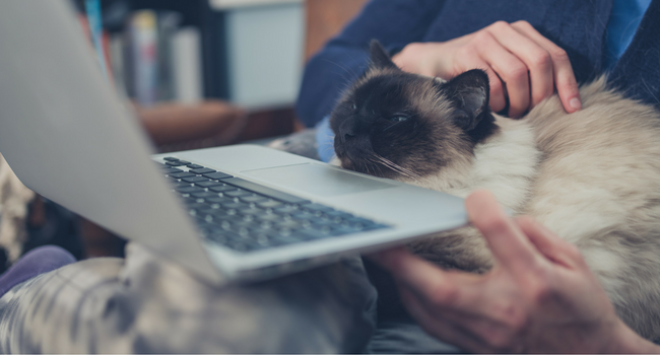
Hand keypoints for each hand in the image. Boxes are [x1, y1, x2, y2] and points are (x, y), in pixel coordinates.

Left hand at [371, 190, 657, 352]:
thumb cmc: (580, 307)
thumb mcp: (574, 261)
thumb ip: (535, 235)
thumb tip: (498, 217)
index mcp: (537, 282)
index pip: (503, 239)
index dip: (485, 212)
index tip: (473, 197)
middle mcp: (507, 311)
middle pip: (443, 288)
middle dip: (403, 263)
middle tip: (378, 240)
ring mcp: (488, 335)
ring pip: (430, 311)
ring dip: (402, 282)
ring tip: (386, 257)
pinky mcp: (477, 348)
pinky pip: (434, 326)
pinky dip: (414, 303)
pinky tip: (407, 286)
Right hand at [392, 21, 580, 117]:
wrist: (432, 64)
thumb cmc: (475, 72)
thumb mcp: (506, 68)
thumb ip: (531, 75)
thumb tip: (563, 104)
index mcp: (521, 32)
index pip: (555, 55)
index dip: (567, 83)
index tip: (572, 109)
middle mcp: (505, 30)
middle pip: (540, 61)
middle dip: (542, 93)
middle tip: (534, 114)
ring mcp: (484, 39)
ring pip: (517, 72)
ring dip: (518, 101)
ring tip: (513, 114)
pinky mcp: (466, 53)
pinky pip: (491, 83)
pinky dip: (496, 102)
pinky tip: (494, 109)